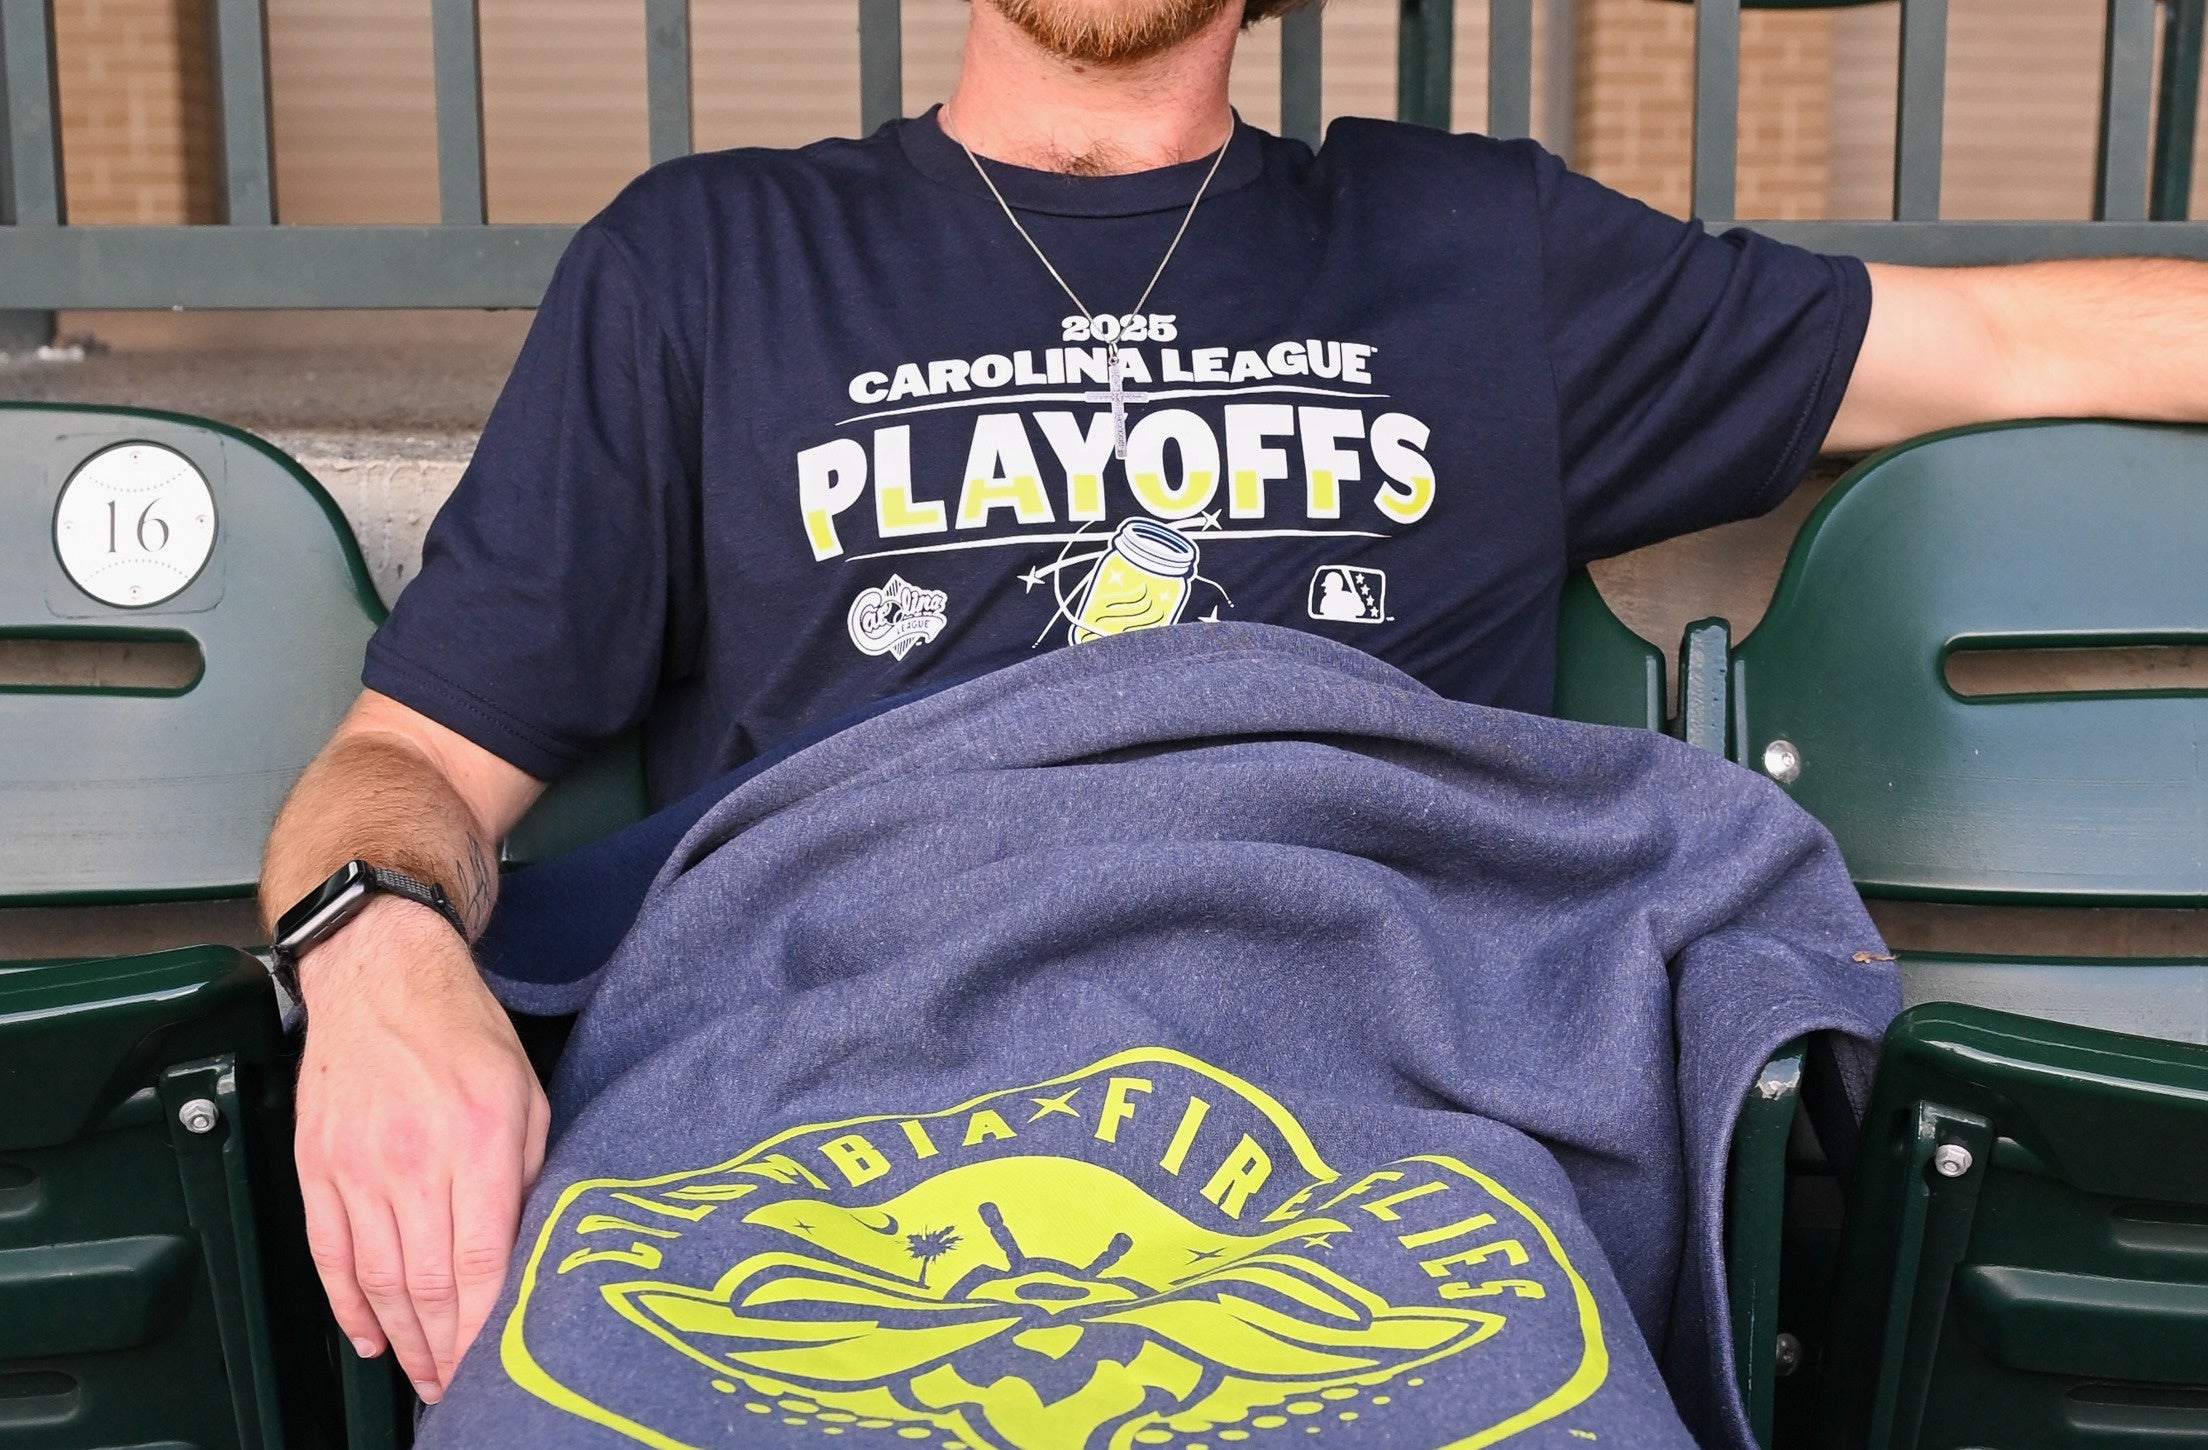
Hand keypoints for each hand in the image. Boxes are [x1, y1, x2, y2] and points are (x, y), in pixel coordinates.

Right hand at [292, 895, 548, 1402]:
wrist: (380, 977)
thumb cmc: (463, 1029)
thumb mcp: (527, 1091)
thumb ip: (531, 1170)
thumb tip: (528, 1248)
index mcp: (478, 1136)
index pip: (482, 1256)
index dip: (486, 1324)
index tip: (496, 1363)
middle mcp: (413, 1155)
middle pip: (426, 1281)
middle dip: (447, 1347)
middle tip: (461, 1387)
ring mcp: (356, 1164)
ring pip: (377, 1278)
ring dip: (402, 1339)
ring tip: (424, 1373)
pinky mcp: (317, 1166)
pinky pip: (330, 1254)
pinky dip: (348, 1306)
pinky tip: (370, 1337)